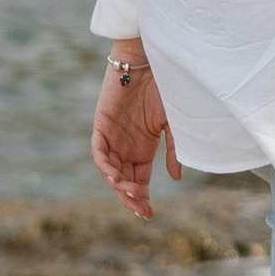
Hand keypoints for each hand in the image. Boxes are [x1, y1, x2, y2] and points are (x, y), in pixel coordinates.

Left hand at [91, 56, 181, 221]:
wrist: (150, 61)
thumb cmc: (165, 88)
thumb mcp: (173, 124)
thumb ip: (174, 150)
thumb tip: (176, 178)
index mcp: (143, 149)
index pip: (139, 181)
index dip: (143, 199)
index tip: (150, 215)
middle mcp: (126, 147)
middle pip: (124, 181)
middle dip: (131, 198)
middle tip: (141, 211)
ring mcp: (113, 137)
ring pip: (110, 170)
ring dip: (119, 185)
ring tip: (131, 194)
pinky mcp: (101, 125)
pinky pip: (98, 152)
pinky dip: (105, 165)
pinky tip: (114, 177)